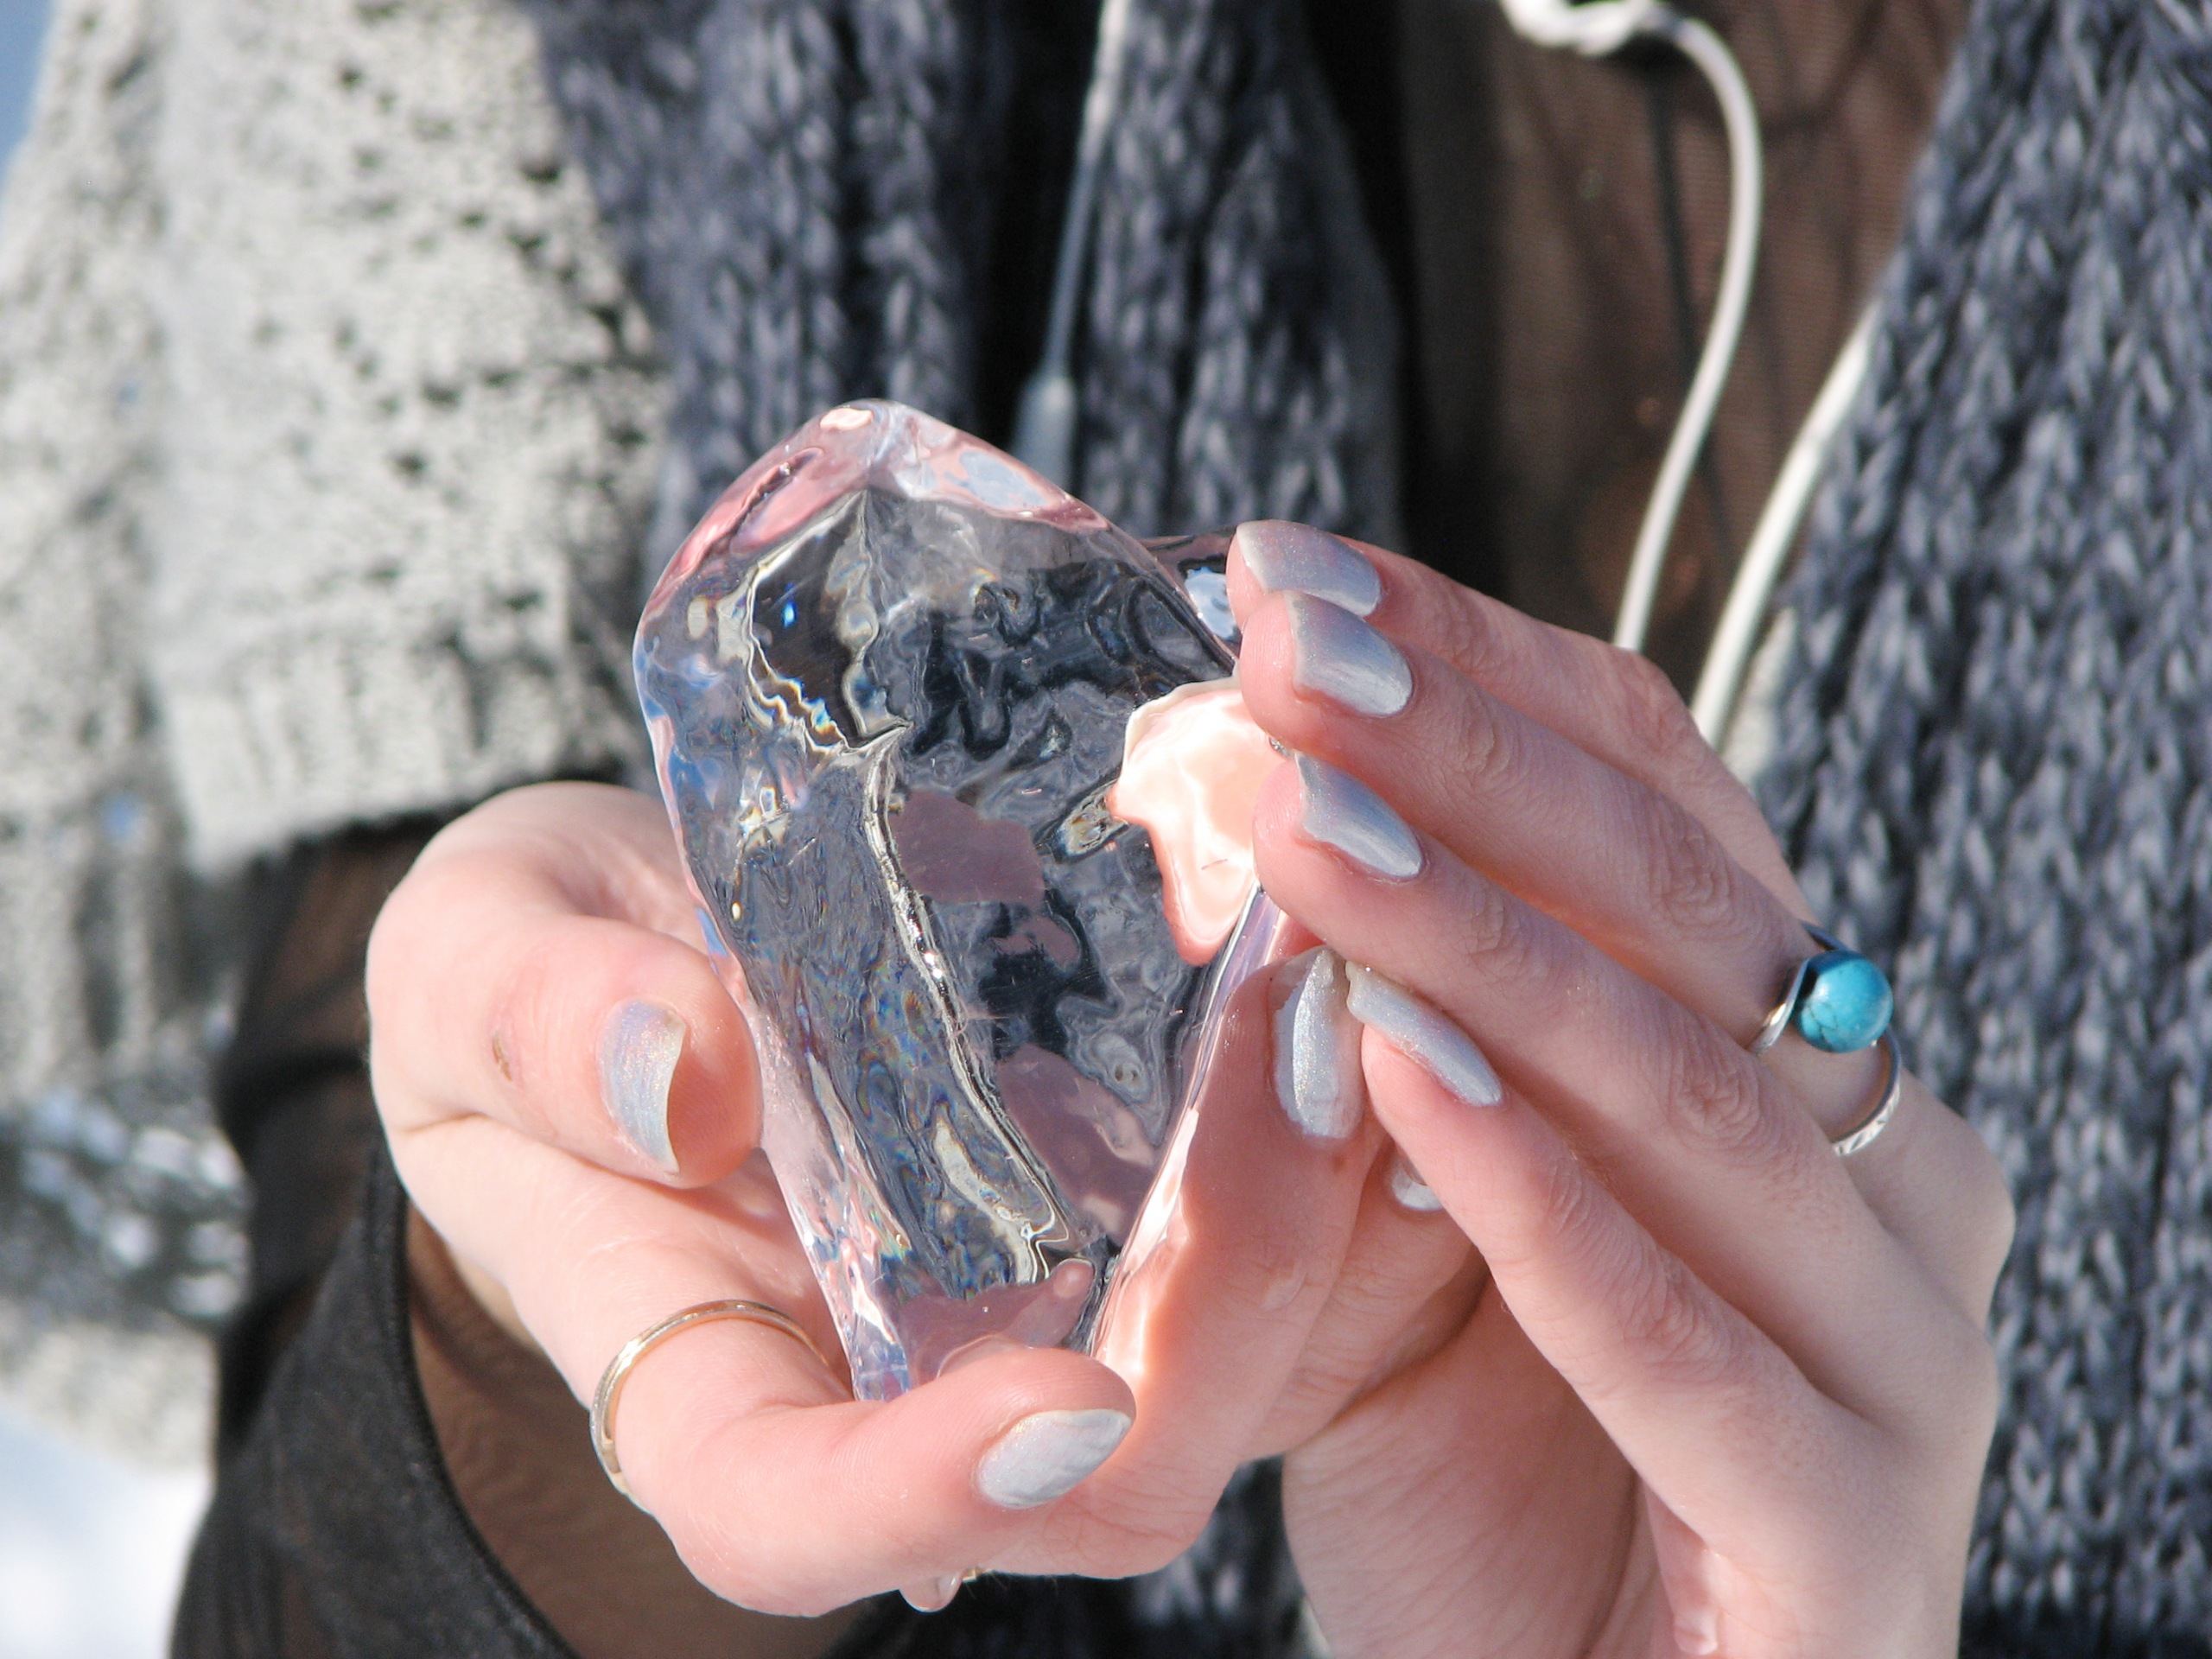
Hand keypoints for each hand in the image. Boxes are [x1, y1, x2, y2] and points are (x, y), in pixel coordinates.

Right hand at [364, 780, 1418, 1616]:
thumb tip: (679, 1078)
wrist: (630, 952)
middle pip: (1090, 1477)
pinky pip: (1246, 1224)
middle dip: (1224, 1324)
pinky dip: (1317, 1127)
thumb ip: (536, 1021)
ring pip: (1214, 1362)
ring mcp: (1015, 1301)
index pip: (787, 1517)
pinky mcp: (1100, 1204)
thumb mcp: (470, 962)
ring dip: (1311, 1207)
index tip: (1058, 1404)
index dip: (920, 1498)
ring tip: (1346, 994)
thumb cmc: (526, 989)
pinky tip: (1344, 964)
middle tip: (1295, 1084)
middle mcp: (888, 1381)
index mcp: (700, 1374)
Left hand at [1225, 527, 2012, 1656]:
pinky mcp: (1856, 1537)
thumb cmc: (1487, 1462)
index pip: (1664, 802)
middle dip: (1473, 761)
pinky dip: (1547, 1210)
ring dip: (1493, 952)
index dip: (1484, 673)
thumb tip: (1258, 815)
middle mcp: (1881, 1171)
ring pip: (1701, 1105)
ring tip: (1304, 828)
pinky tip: (1403, 1083)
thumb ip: (1393, 1040)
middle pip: (1693, 910)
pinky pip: (1697, 1350)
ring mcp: (1900, 1352)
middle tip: (1283, 643)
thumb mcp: (1416, 1214)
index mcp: (1797, 1066)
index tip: (1291, 574)